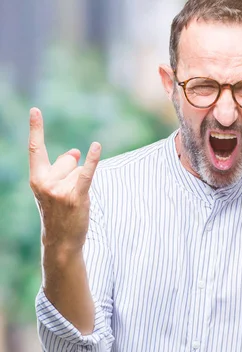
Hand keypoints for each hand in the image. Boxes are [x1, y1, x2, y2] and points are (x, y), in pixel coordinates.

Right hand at [28, 108, 101, 250]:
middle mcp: (45, 182)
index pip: (36, 149)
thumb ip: (62, 168)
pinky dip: (93, 160)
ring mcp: (60, 190)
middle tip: (66, 196)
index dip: (36, 128)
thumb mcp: (54, 189)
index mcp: (36, 178)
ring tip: (73, 202)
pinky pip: (86, 173)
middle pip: (68, 160)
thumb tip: (76, 151)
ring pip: (79, 171)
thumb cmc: (59, 212)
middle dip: (73, 173)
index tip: (36, 110)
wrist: (61, 241)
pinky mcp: (76, 197)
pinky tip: (96, 147)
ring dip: (81, 184)